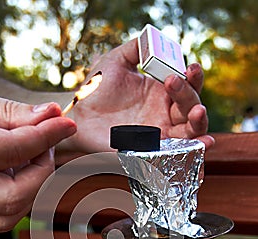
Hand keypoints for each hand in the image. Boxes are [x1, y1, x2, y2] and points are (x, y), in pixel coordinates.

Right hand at [0, 77, 75, 230]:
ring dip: (31, 188)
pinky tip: (13, 170)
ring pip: (8, 217)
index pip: (9, 151)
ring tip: (27, 155)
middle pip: (14, 197)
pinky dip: (16, 197)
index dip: (45, 136)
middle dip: (41, 170)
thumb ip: (7, 112)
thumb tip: (54, 116)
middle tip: (44, 142)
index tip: (66, 123)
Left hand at [70, 38, 213, 152]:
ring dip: (199, 122)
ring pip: (191, 130)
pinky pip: (177, 153)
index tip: (188, 68)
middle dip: (190, 94)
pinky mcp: (151, 151)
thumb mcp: (115, 60)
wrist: (78, 115)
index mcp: (161, 91)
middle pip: (192, 106)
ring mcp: (160, 134)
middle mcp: (165, 113)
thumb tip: (156, 40)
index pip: (187, 83)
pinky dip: (194, 149)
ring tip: (198, 112)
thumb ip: (137, 48)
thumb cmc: (96, 89)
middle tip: (176, 82)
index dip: (193, 76)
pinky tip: (204, 142)